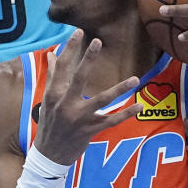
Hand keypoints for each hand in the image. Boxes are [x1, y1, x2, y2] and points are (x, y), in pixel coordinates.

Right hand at [32, 30, 141, 164]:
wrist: (49, 154)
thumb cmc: (50, 123)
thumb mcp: (48, 99)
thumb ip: (52, 76)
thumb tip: (51, 54)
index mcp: (54, 94)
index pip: (62, 67)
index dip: (70, 48)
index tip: (79, 32)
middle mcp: (65, 104)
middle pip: (78, 78)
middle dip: (88, 59)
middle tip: (98, 41)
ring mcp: (79, 118)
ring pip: (102, 100)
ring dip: (120, 89)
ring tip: (135, 79)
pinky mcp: (90, 130)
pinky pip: (112, 121)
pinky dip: (126, 114)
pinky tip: (140, 106)